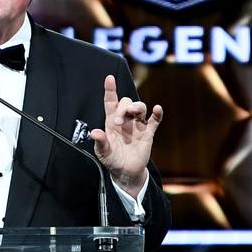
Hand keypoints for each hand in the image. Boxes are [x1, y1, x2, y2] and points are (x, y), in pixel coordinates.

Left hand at [90, 75, 162, 197]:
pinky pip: (154, 121)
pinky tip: (157, 109)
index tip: (109, 78)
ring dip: (137, 107)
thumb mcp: (102, 152)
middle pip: (126, 103)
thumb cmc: (111, 159)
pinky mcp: (148, 133)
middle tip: (118, 122)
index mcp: (111, 122)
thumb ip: (100, 142)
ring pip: (140, 108)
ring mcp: (137, 125)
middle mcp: (125, 120)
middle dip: (123, 108)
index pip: (110, 102)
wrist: (126, 172)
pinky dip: (157, 114)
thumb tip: (95, 133)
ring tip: (133, 113)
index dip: (110, 90)